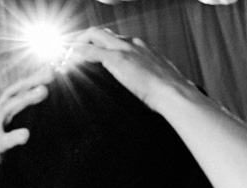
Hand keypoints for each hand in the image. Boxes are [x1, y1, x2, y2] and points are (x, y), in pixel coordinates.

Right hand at [0, 67, 54, 158]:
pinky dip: (14, 137)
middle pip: (12, 93)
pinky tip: (25, 134)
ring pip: (7, 108)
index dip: (32, 79)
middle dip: (30, 81)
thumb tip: (41, 89)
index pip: (17, 90)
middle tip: (51, 74)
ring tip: (44, 90)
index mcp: (3, 110)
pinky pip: (4, 141)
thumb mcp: (8, 122)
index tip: (50, 69)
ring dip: (25, 98)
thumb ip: (21, 106)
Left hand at [68, 28, 200, 111]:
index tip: (97, 53)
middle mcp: (134, 44)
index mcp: (145, 49)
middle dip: (88, 39)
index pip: (118, 39)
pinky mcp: (117, 59)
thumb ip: (154, 78)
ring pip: (95, 35)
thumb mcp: (163, 81)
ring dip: (81, 42)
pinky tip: (70, 60)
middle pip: (105, 33)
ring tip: (71, 54)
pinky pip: (90, 51)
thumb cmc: (172, 93)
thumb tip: (155, 89)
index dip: (104, 45)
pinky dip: (78, 53)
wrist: (176, 95)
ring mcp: (125, 50)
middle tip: (77, 50)